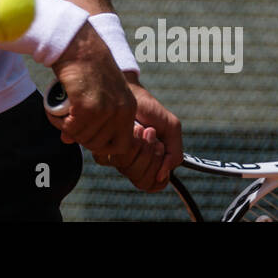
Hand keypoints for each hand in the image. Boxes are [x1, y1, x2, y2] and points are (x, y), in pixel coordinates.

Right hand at [48, 23, 138, 164]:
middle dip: (80, 137)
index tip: (86, 133)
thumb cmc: (87, 66)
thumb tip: (69, 139)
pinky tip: (53, 111)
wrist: (79, 44)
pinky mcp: (88, 107)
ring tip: (58, 113)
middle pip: (99, 144)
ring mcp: (106, 110)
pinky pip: (71, 128)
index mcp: (130, 108)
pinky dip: (58, 122)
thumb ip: (94, 116)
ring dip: (66, 129)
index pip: (122, 145)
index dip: (102, 144)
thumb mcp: (102, 92)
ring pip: (83, 137)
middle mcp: (121, 111)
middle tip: (67, 122)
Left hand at [118, 74, 183, 191]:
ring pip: (130, 171)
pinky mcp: (103, 150)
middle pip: (142, 180)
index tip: (161, 146)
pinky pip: (118, 160)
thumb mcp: (171, 130)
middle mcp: (131, 165)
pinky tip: (132, 128)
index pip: (154, 185)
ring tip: (143, 129)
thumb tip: (163, 176)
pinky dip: (131, 143)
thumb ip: (174, 154)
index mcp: (148, 164)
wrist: (133, 92)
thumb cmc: (151, 111)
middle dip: (151, 155)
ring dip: (142, 147)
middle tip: (151, 134)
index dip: (159, 170)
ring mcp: (117, 160)